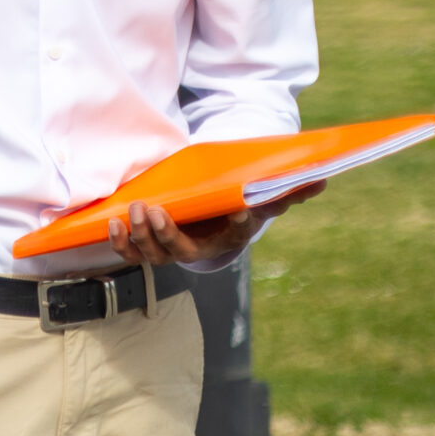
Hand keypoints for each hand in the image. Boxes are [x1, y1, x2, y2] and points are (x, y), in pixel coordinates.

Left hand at [107, 183, 323, 265]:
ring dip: (140, 236)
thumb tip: (321, 180)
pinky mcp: (148, 245)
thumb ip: (286, 190)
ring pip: (153, 255)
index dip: (240, 224)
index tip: (241, 211)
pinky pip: (131, 253)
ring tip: (135, 210)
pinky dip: (120, 243)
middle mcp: (199, 249)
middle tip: (154, 212)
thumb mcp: (259, 197)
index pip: (238, 233)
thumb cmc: (233, 206)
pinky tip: (113, 223)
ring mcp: (171, 250)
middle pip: (182, 252)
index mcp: (229, 237)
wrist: (205, 217)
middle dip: (166, 235)